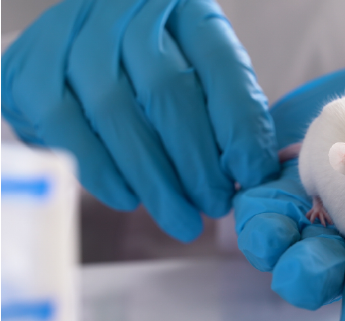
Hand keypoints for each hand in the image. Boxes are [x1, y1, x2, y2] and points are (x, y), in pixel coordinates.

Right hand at [1, 0, 277, 241]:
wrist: (80, 48)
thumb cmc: (153, 68)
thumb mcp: (199, 71)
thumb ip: (228, 110)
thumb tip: (254, 170)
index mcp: (183, 8)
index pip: (219, 65)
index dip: (239, 126)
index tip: (252, 175)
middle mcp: (126, 10)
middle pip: (166, 91)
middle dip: (196, 162)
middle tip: (214, 204)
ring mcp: (73, 35)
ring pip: (115, 112)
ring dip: (154, 177)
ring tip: (181, 216)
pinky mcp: (30, 68)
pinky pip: (65, 126)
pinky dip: (101, 171)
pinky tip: (128, 198)